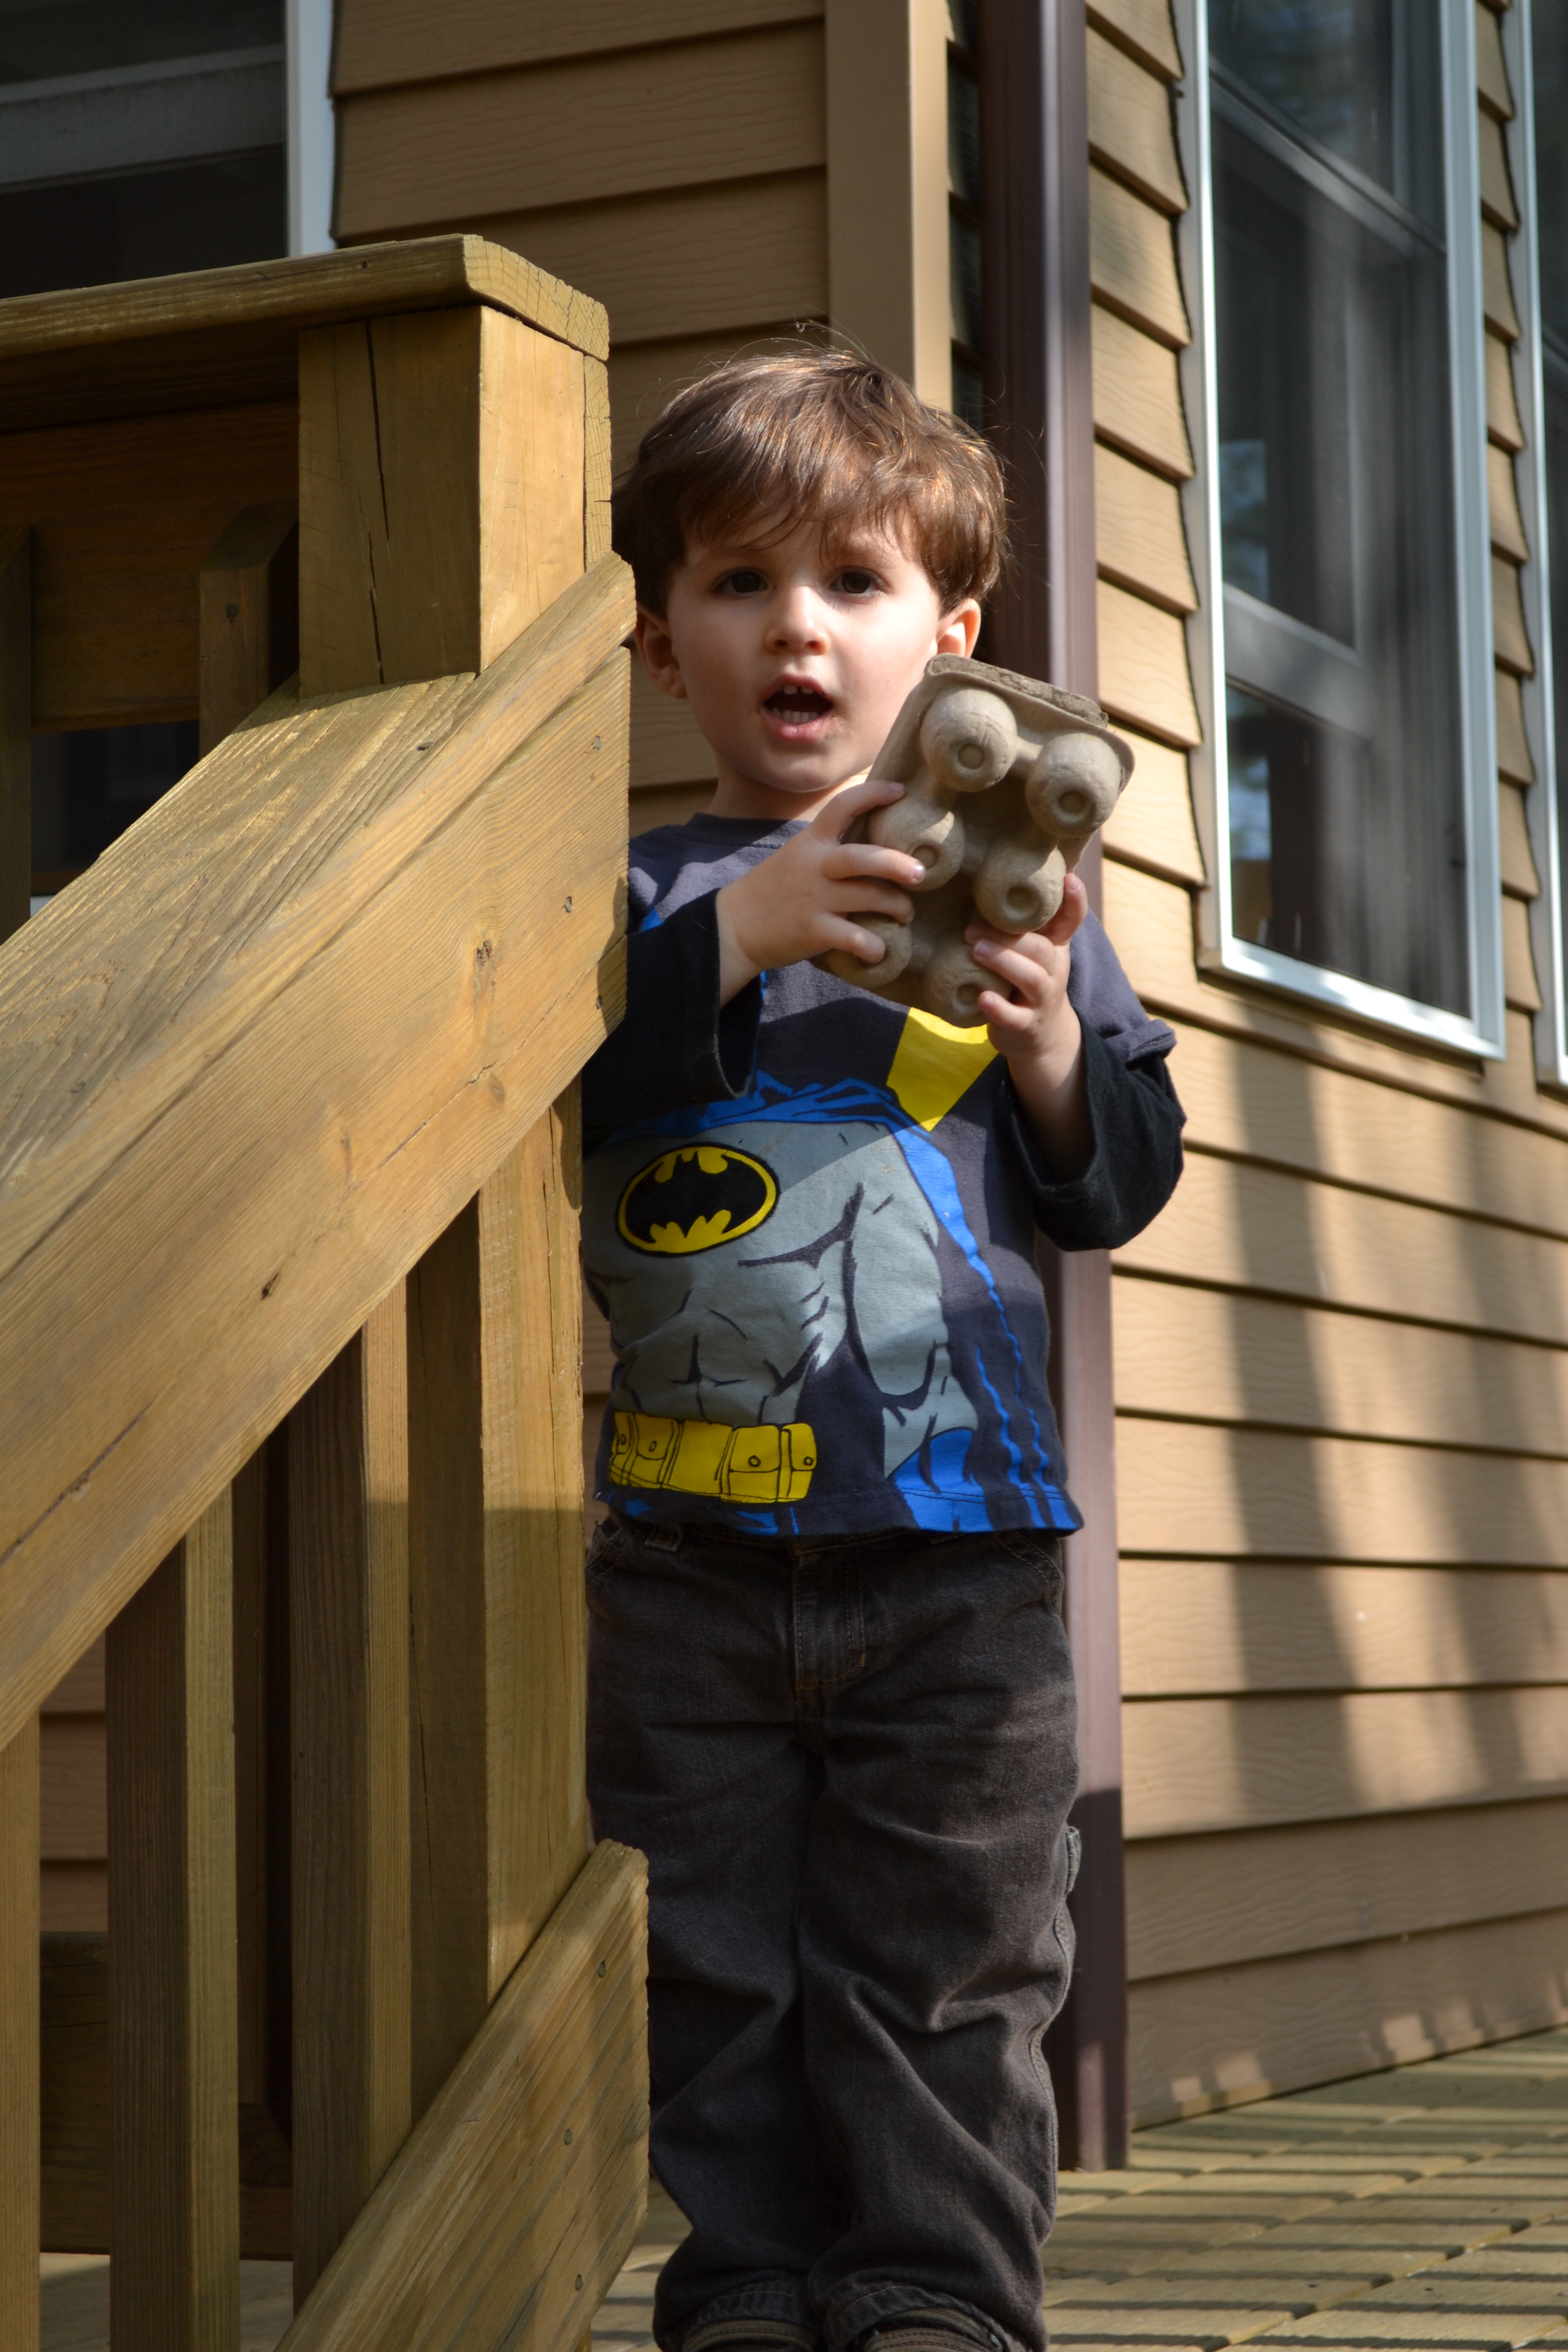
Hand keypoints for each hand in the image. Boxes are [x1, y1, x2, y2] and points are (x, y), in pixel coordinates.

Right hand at [715, 780, 924, 1001]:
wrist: (733, 927)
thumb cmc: (774, 891)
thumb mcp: (797, 858)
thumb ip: (830, 849)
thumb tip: (875, 843)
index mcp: (811, 843)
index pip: (842, 806)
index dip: (873, 794)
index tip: (900, 790)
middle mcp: (815, 867)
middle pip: (863, 857)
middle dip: (897, 863)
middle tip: (920, 873)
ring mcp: (814, 899)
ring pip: (868, 897)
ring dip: (897, 906)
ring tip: (905, 914)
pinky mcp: (813, 931)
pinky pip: (855, 938)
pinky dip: (875, 947)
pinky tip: (879, 952)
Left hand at [966, 872, 1090, 1177]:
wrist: (1040, 1037)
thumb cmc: (1026, 982)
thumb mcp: (1030, 953)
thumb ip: (1019, 925)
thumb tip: (989, 881)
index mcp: (1055, 947)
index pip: (1072, 921)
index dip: (1075, 901)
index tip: (1070, 878)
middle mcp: (1054, 971)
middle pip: (1041, 949)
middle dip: (1008, 937)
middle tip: (971, 928)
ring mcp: (1042, 1000)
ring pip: (1031, 979)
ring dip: (1003, 962)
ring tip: (975, 951)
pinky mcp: (1026, 1026)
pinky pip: (1015, 1017)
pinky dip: (998, 1008)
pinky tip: (981, 998)